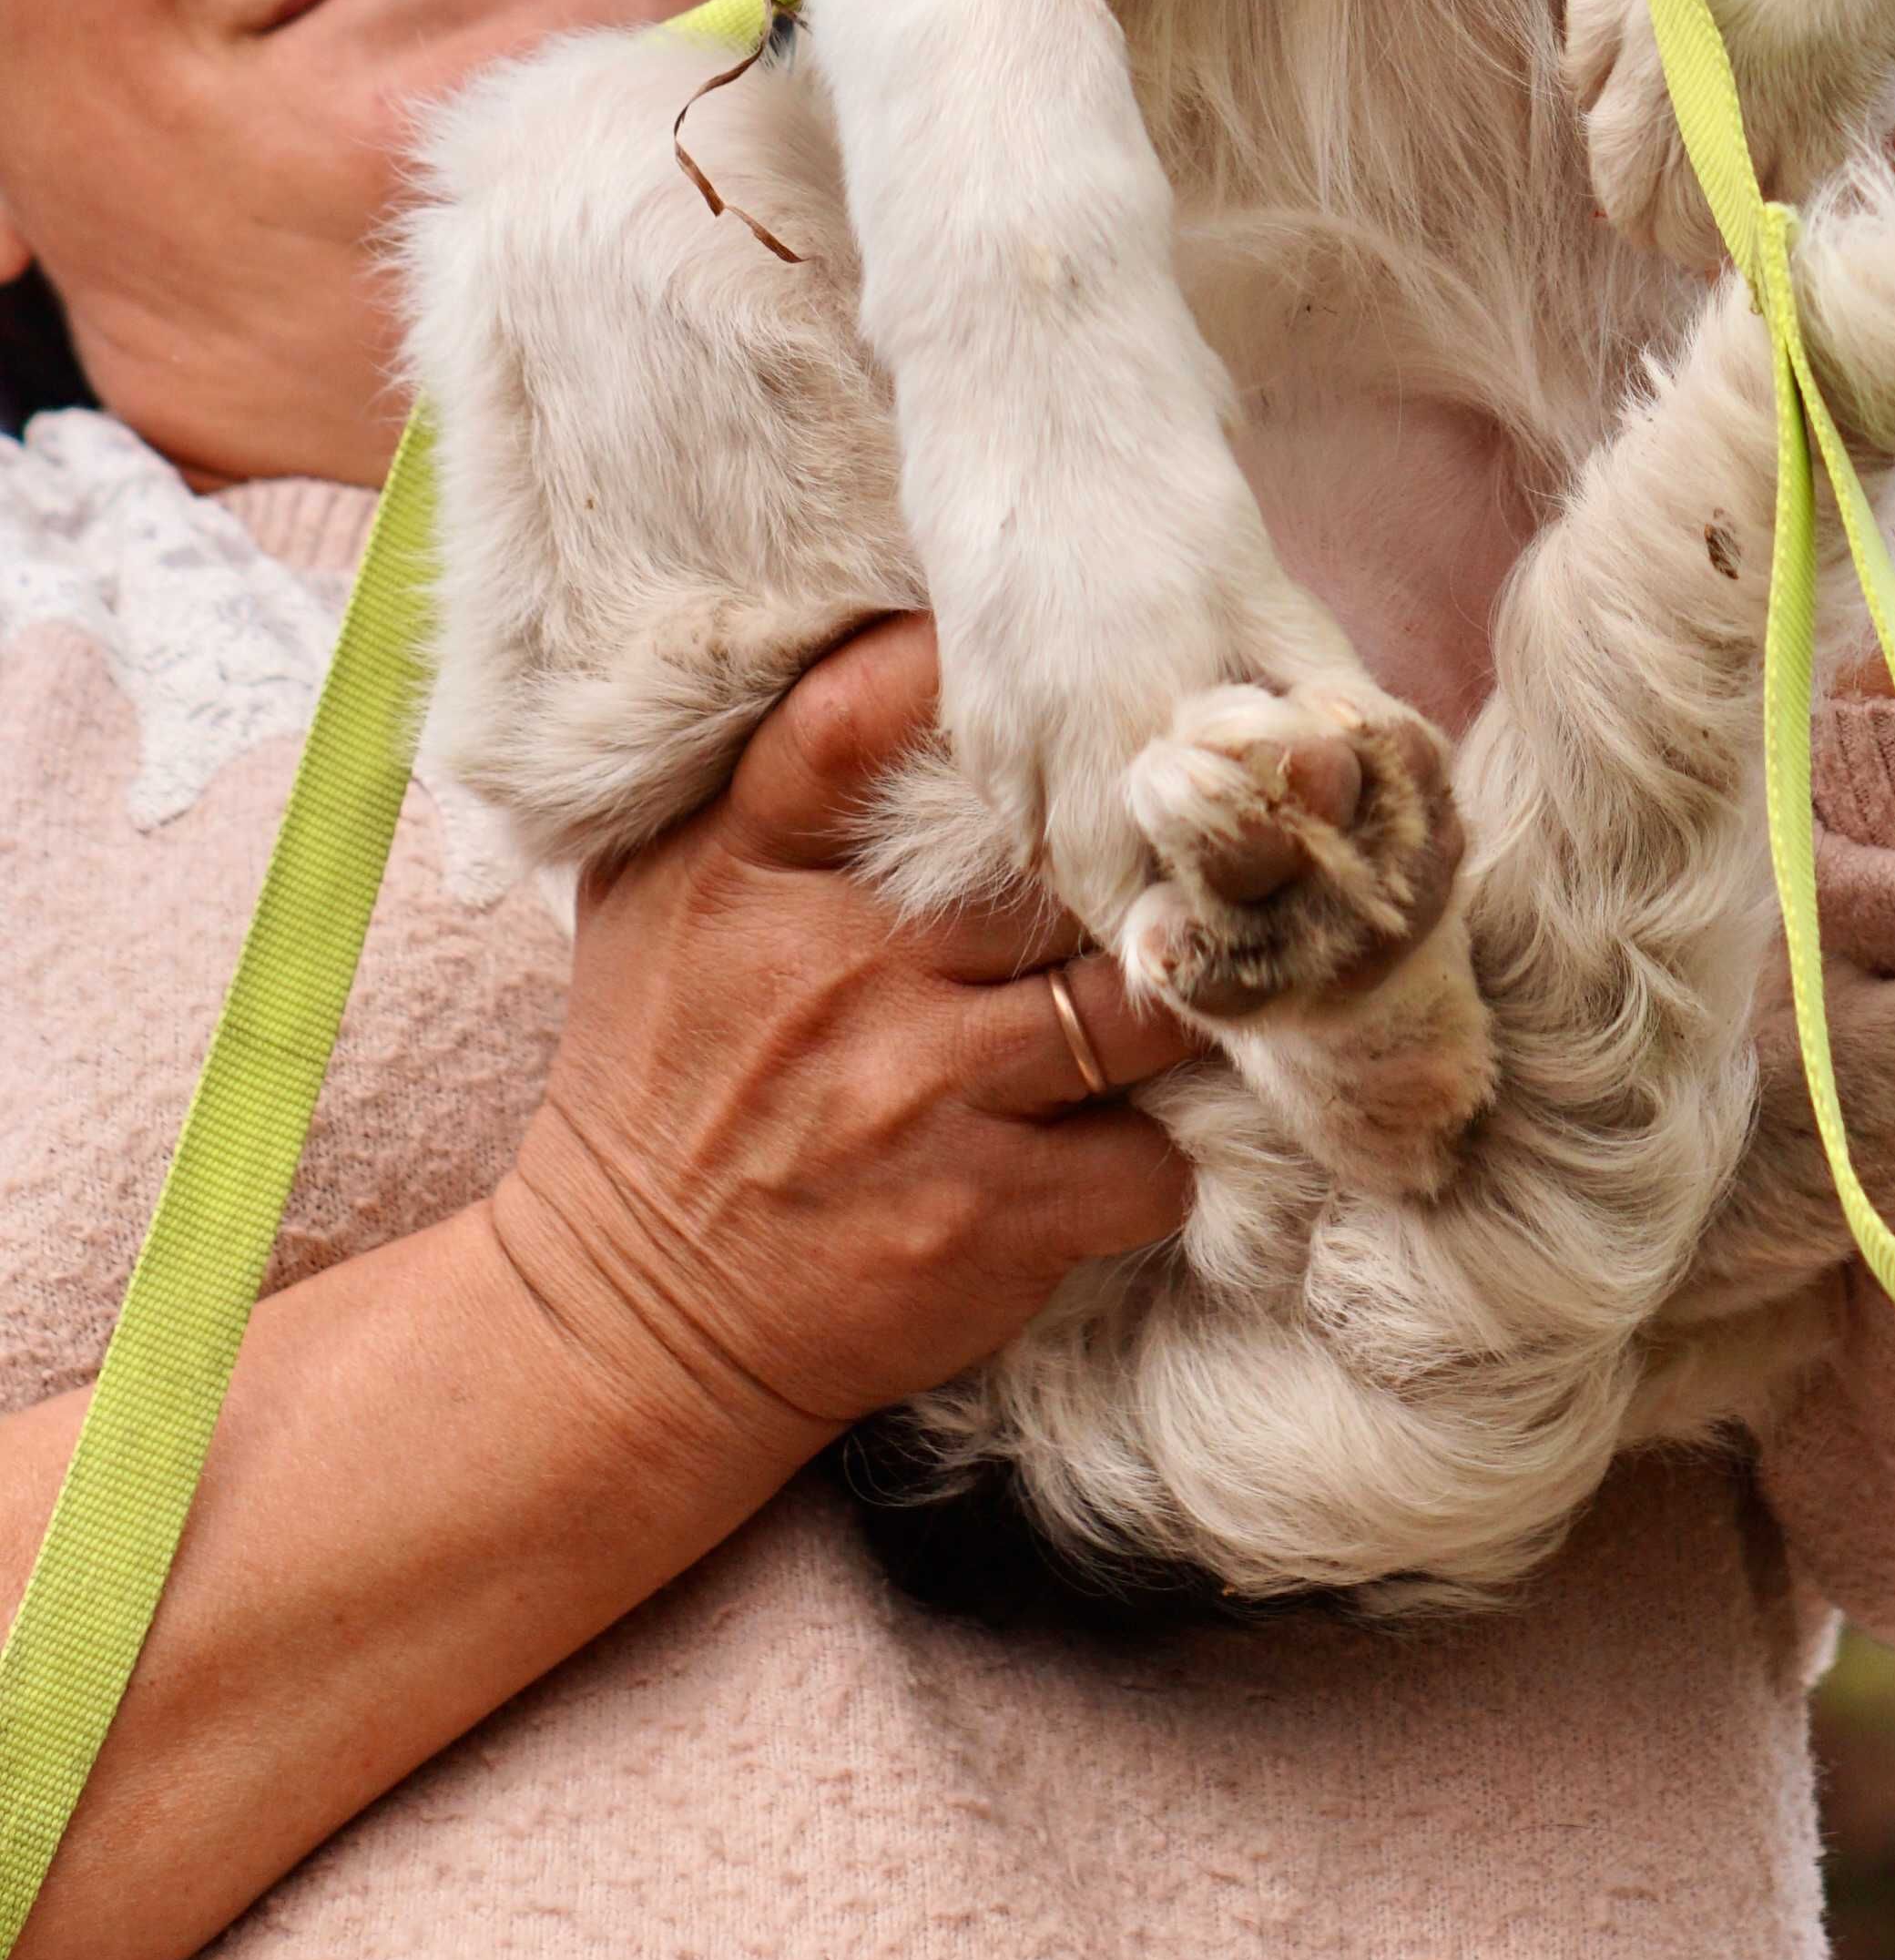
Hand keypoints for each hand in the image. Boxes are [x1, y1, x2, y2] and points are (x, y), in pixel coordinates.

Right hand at [487, 617, 1197, 1453]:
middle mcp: (840, 973)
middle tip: (1197, 835)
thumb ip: (759, 777)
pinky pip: (1150, 1158)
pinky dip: (1162, 1151)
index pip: (855, 717)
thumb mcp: (660, 898)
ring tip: (1197, 978)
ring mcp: (920, 1095)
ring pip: (1138, 1001)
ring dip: (1180, 994)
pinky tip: (1134, 1132)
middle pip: (1052, 860)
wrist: (633, 1318)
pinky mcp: (984, 1220)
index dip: (958, 674)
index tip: (1044, 667)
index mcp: (745, 873)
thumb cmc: (661, 1075)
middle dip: (1134, 850)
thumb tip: (889, 642)